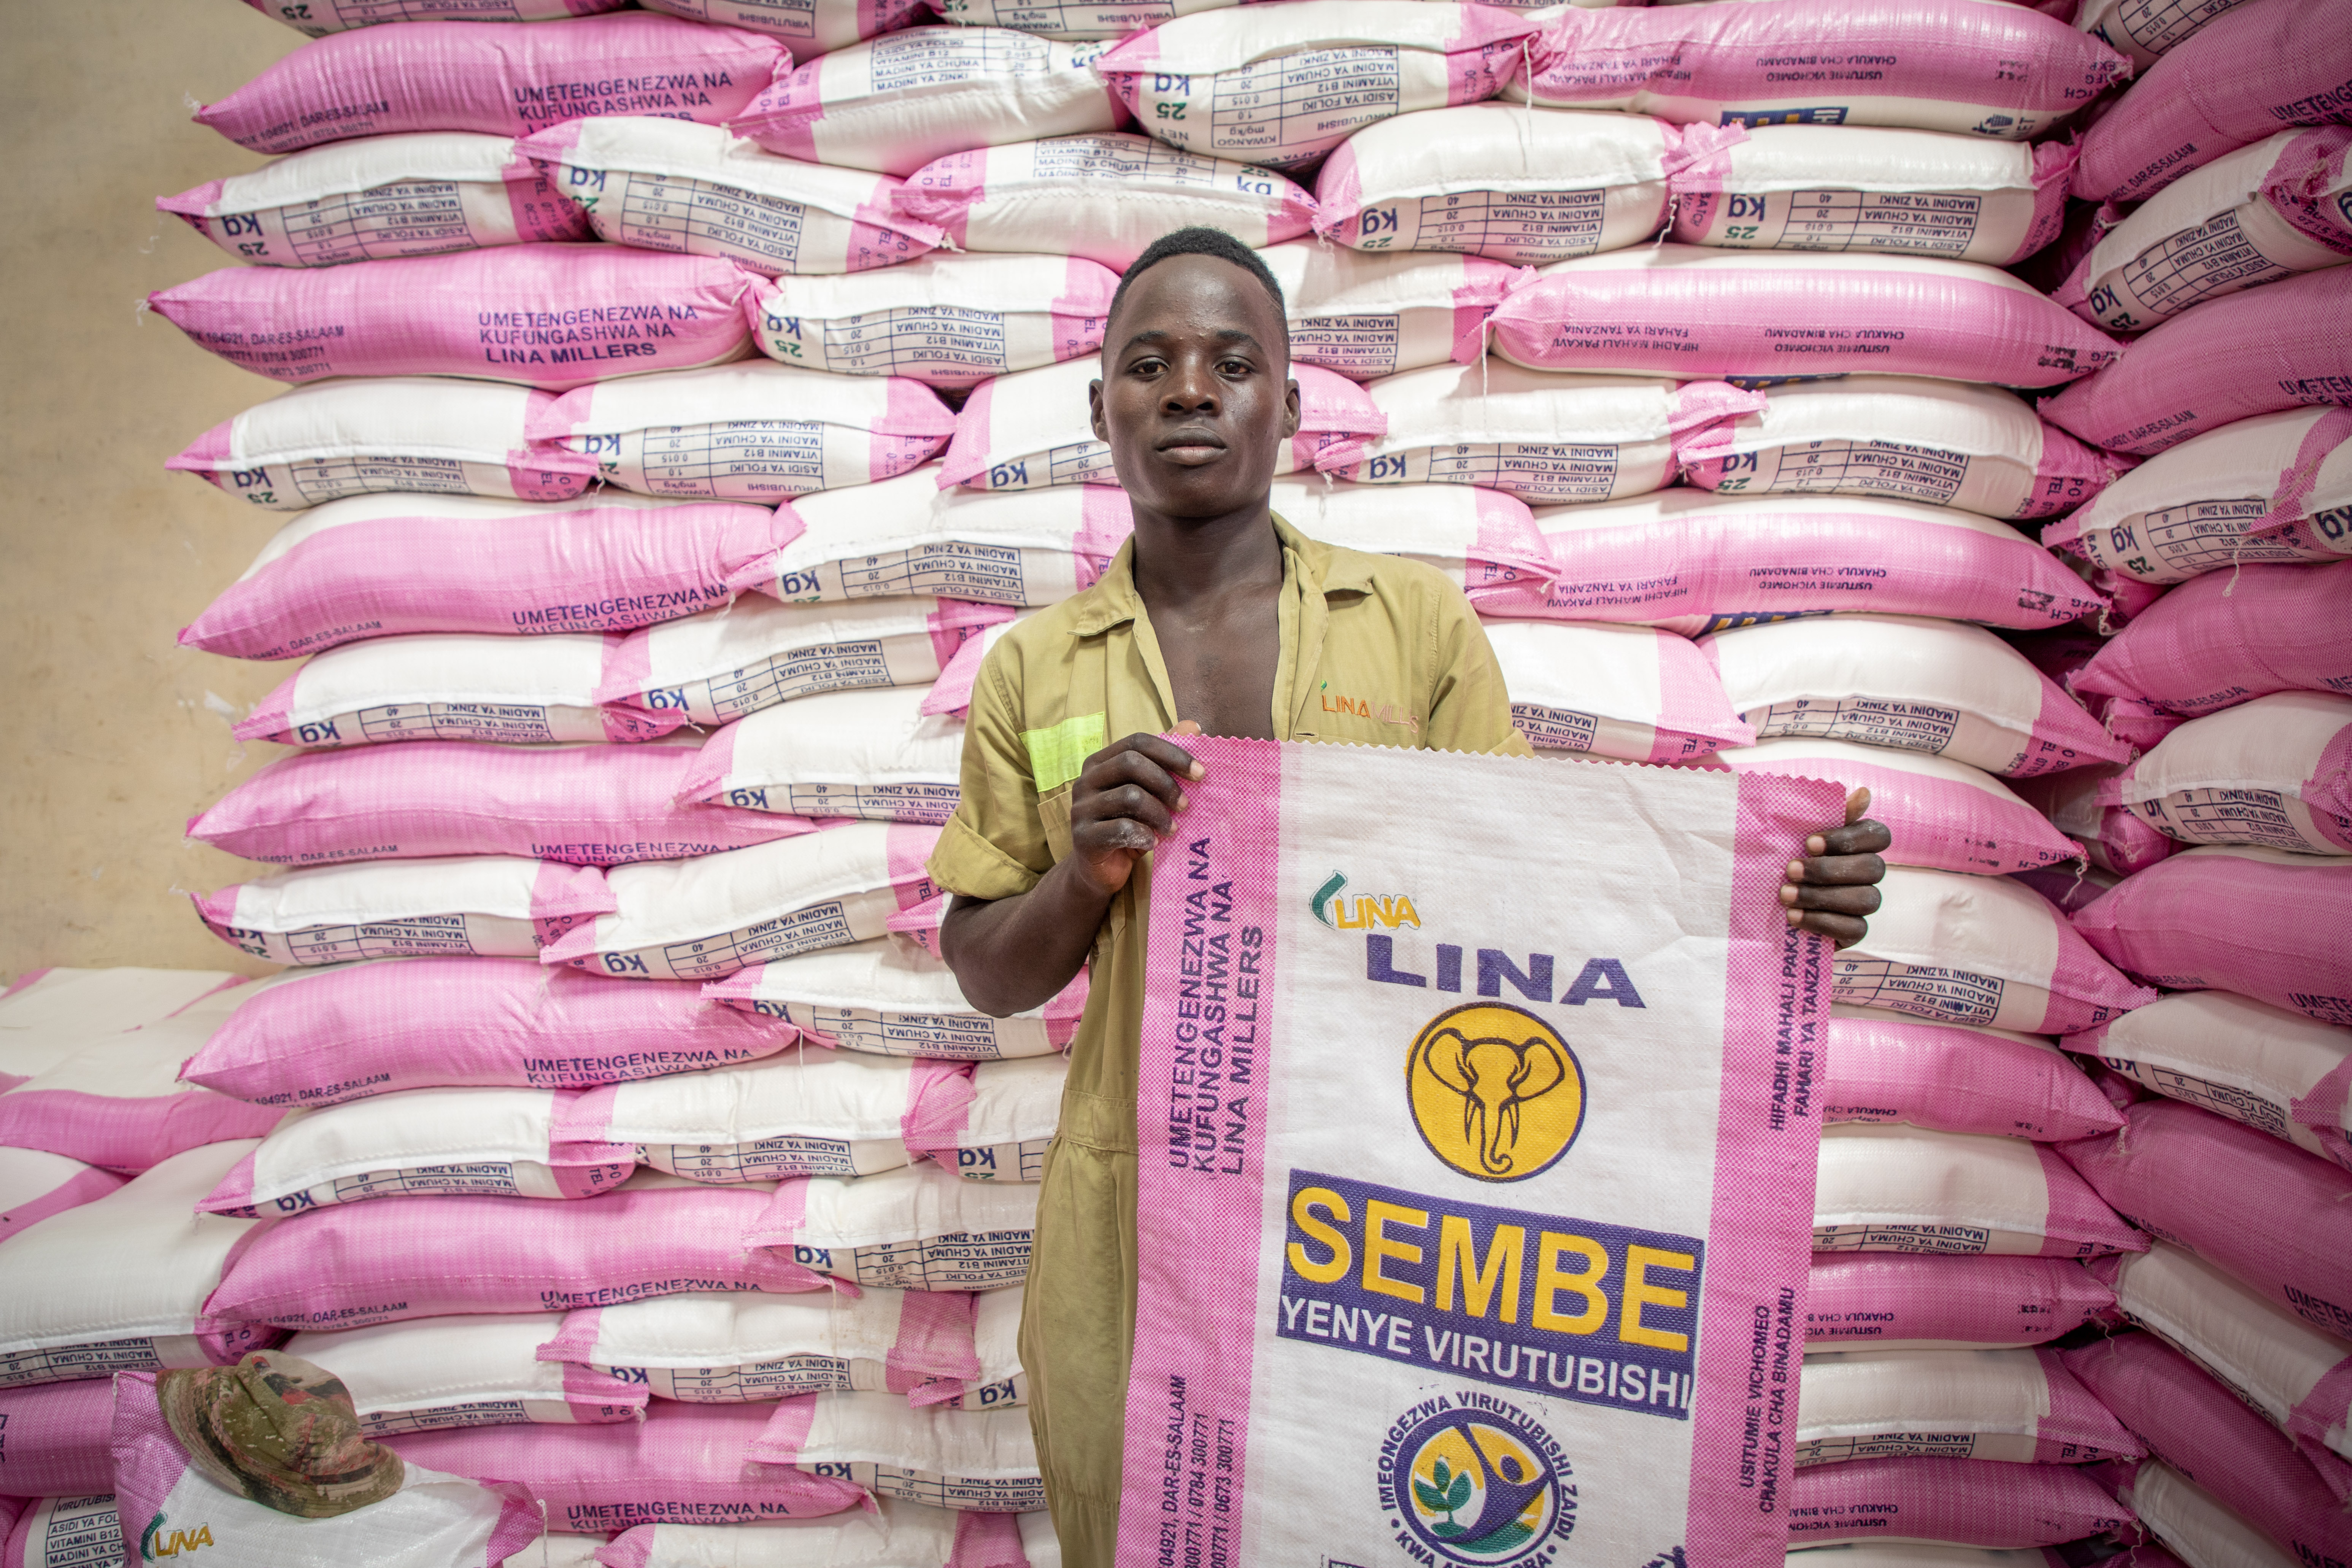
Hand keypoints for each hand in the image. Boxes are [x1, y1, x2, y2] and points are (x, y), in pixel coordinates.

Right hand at [1063, 723, 1203, 899]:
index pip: (1137, 742)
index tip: (1200, 773)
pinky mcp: (1083, 837)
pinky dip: (1145, 836)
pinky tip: (1153, 843)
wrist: (1099, 871)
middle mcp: (1086, 780)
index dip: (1171, 753)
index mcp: (1100, 762)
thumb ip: (1166, 760)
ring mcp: (1081, 808)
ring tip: (1171, 830)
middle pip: (1131, 764)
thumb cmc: (1128, 825)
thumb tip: (1193, 726)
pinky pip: (1122, 828)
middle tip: (1185, 806)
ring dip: (1159, 814)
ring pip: (1130, 796)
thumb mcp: (1148, 793)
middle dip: (1166, 783)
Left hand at [1781, 787, 1889, 949]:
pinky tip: (1794, 917)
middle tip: (1790, 870)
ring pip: (1865, 899)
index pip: (1878, 835)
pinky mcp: (1855, 931)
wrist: (1765, 906)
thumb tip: (1863, 793)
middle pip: (1872, 868)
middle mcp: (1869, 873)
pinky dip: (1823, 922)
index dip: (1847, 839)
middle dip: (1828, 870)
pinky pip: (1855, 928)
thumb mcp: (1797, 837)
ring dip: (1822, 897)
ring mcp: (1865, 902)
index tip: (1809, 843)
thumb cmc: (1785, 862)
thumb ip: (1829, 815)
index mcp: (1860, 844)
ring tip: (1786, 895)